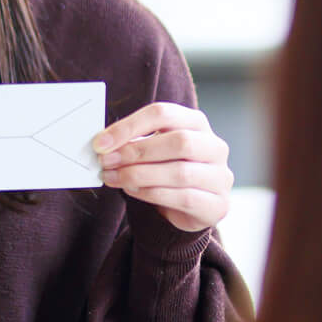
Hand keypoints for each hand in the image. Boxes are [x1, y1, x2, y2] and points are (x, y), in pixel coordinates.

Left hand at [93, 103, 232, 233]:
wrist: (190, 208)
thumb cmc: (167, 171)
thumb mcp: (152, 150)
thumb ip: (133, 143)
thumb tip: (103, 144)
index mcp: (196, 123)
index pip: (163, 113)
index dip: (130, 126)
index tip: (101, 142)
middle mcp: (214, 146)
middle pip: (178, 141)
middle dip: (136, 151)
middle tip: (106, 161)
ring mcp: (220, 176)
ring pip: (180, 172)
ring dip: (140, 175)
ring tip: (114, 177)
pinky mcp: (218, 204)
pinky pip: (183, 197)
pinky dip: (152, 194)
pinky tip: (132, 191)